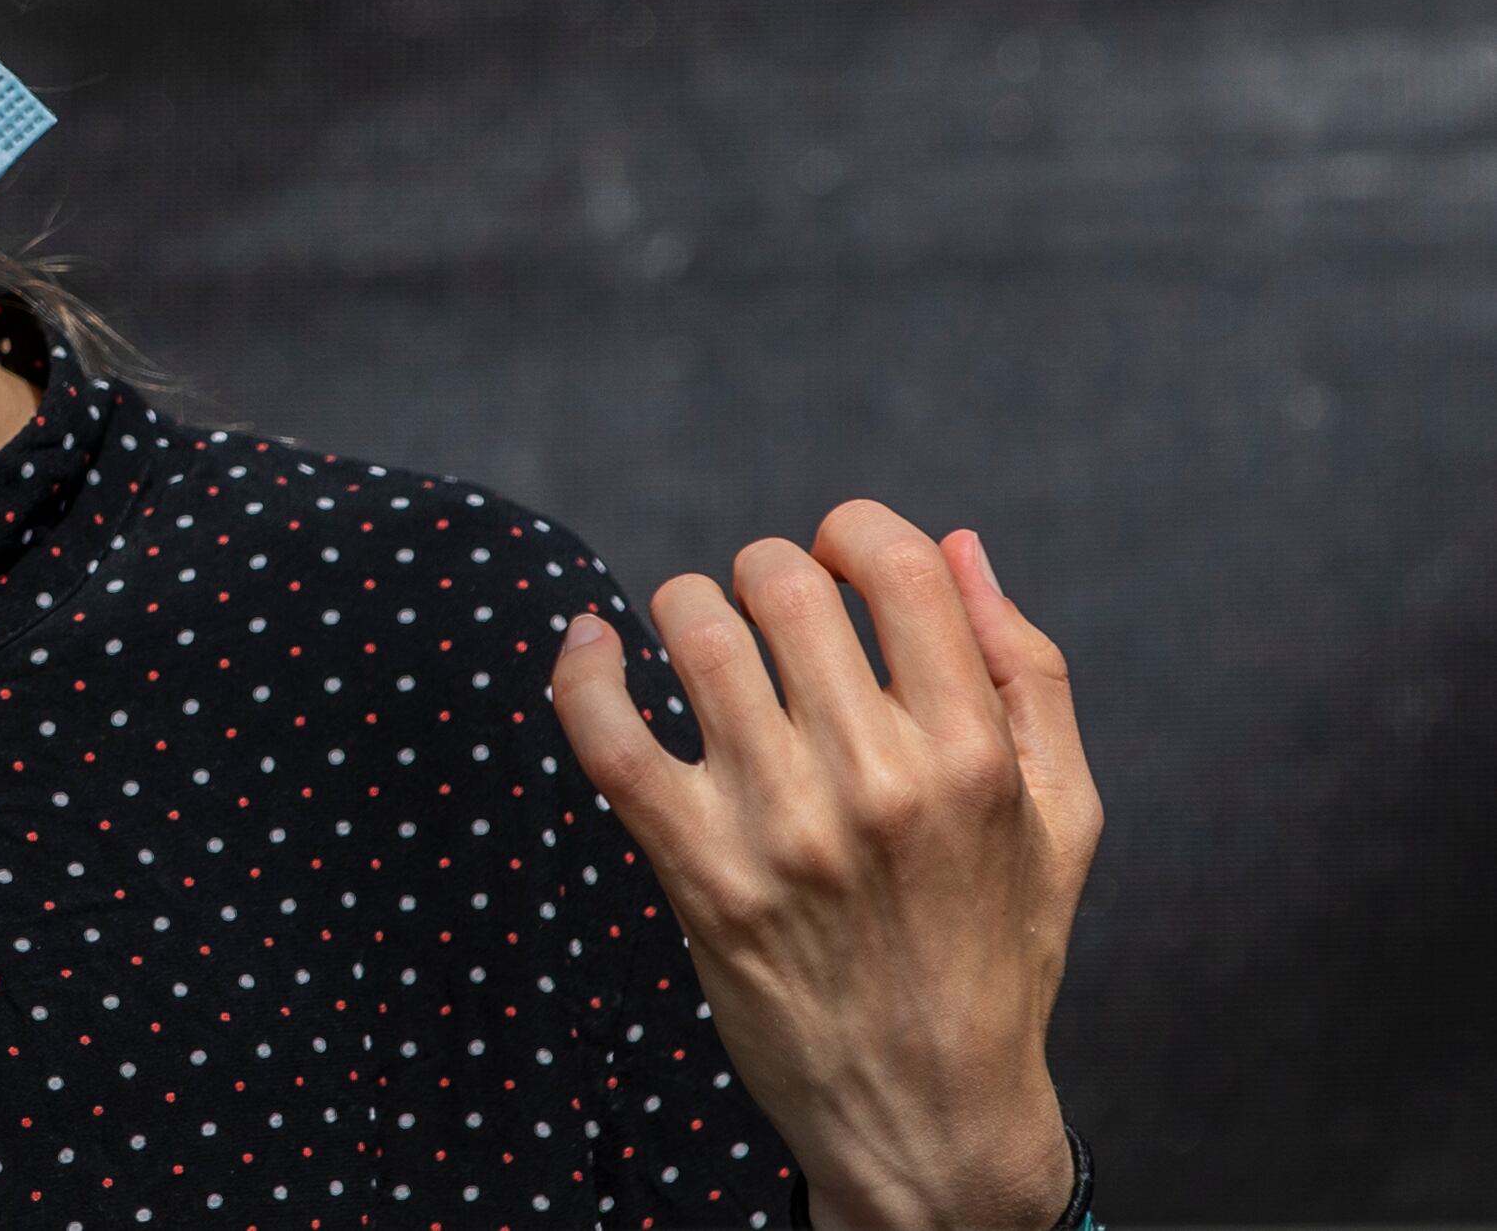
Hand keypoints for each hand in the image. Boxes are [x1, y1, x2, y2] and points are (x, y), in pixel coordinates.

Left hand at [549, 501, 1103, 1230]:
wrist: (928, 1113)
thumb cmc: (995, 950)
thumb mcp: (1062, 814)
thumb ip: (1025, 670)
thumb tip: (955, 545)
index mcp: (972, 755)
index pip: (895, 566)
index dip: (853, 533)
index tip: (837, 558)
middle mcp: (877, 782)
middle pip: (783, 584)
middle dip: (768, 573)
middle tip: (769, 613)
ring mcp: (779, 828)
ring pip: (697, 634)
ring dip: (685, 608)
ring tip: (697, 635)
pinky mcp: (698, 873)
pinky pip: (608, 736)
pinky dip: (583, 671)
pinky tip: (591, 646)